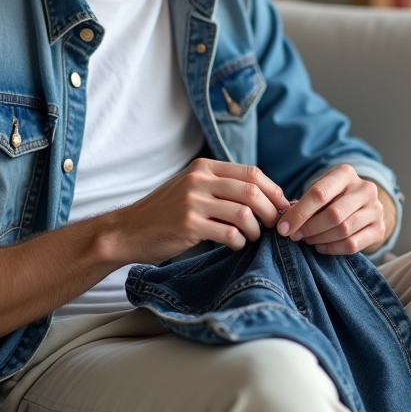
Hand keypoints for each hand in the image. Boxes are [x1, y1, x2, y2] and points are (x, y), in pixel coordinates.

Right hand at [106, 158, 288, 264]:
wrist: (128, 230)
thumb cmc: (165, 212)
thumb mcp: (192, 187)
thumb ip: (221, 186)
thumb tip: (266, 195)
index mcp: (204, 167)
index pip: (252, 172)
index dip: (273, 190)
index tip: (282, 206)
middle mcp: (199, 179)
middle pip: (252, 191)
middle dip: (271, 211)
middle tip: (275, 226)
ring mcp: (193, 201)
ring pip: (244, 213)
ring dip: (256, 229)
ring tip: (252, 237)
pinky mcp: (188, 224)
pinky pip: (229, 233)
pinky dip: (239, 241)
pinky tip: (235, 244)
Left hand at [276, 164, 391, 254]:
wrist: (364, 203)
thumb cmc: (334, 195)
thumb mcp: (320, 189)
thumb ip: (304, 202)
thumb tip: (286, 220)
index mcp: (346, 173)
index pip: (319, 193)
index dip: (299, 213)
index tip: (284, 227)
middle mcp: (365, 189)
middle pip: (333, 214)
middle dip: (309, 228)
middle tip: (295, 236)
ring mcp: (375, 209)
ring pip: (343, 230)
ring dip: (319, 239)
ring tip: (307, 240)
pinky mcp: (380, 229)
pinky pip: (352, 245)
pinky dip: (332, 249)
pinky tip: (321, 247)